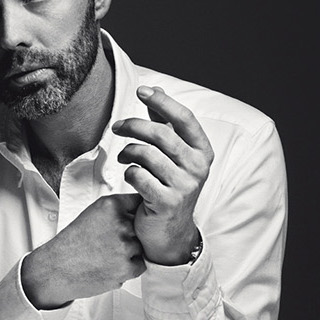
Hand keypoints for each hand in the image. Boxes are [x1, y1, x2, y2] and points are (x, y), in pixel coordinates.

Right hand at [21, 194, 147, 308]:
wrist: (58, 267)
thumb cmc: (74, 241)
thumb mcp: (93, 213)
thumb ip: (117, 209)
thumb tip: (142, 208)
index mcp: (111, 205)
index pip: (139, 202)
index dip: (136, 213)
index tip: (131, 219)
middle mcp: (120, 223)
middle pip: (142, 227)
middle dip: (131, 235)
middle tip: (110, 242)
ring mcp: (125, 246)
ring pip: (141, 246)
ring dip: (130, 252)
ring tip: (108, 254)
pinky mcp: (126, 267)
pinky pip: (140, 264)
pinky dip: (128, 267)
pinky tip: (110, 265)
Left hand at [113, 86, 212, 264]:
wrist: (170, 231)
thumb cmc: (169, 184)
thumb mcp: (173, 154)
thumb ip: (165, 123)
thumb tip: (156, 88)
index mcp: (202, 151)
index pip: (184, 118)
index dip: (162, 102)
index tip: (141, 90)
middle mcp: (197, 168)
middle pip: (160, 134)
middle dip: (133, 125)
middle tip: (117, 126)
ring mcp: (184, 186)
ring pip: (146, 154)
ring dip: (128, 151)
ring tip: (123, 155)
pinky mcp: (167, 202)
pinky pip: (138, 176)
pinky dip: (129, 172)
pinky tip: (130, 176)